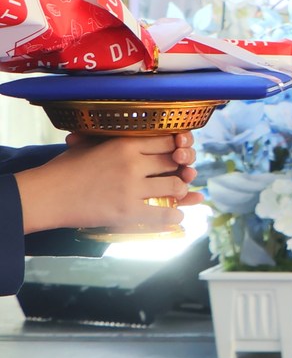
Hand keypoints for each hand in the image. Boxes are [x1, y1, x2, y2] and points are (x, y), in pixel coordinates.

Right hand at [18, 133, 200, 234]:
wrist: (44, 196)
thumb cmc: (64, 170)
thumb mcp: (90, 146)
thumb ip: (114, 141)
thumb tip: (134, 141)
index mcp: (124, 144)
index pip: (168, 142)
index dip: (178, 148)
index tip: (177, 155)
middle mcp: (132, 163)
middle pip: (174, 163)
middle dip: (181, 169)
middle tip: (180, 175)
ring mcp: (131, 188)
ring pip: (175, 186)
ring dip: (180, 191)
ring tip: (176, 194)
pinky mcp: (127, 211)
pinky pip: (165, 214)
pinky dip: (175, 216)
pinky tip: (176, 216)